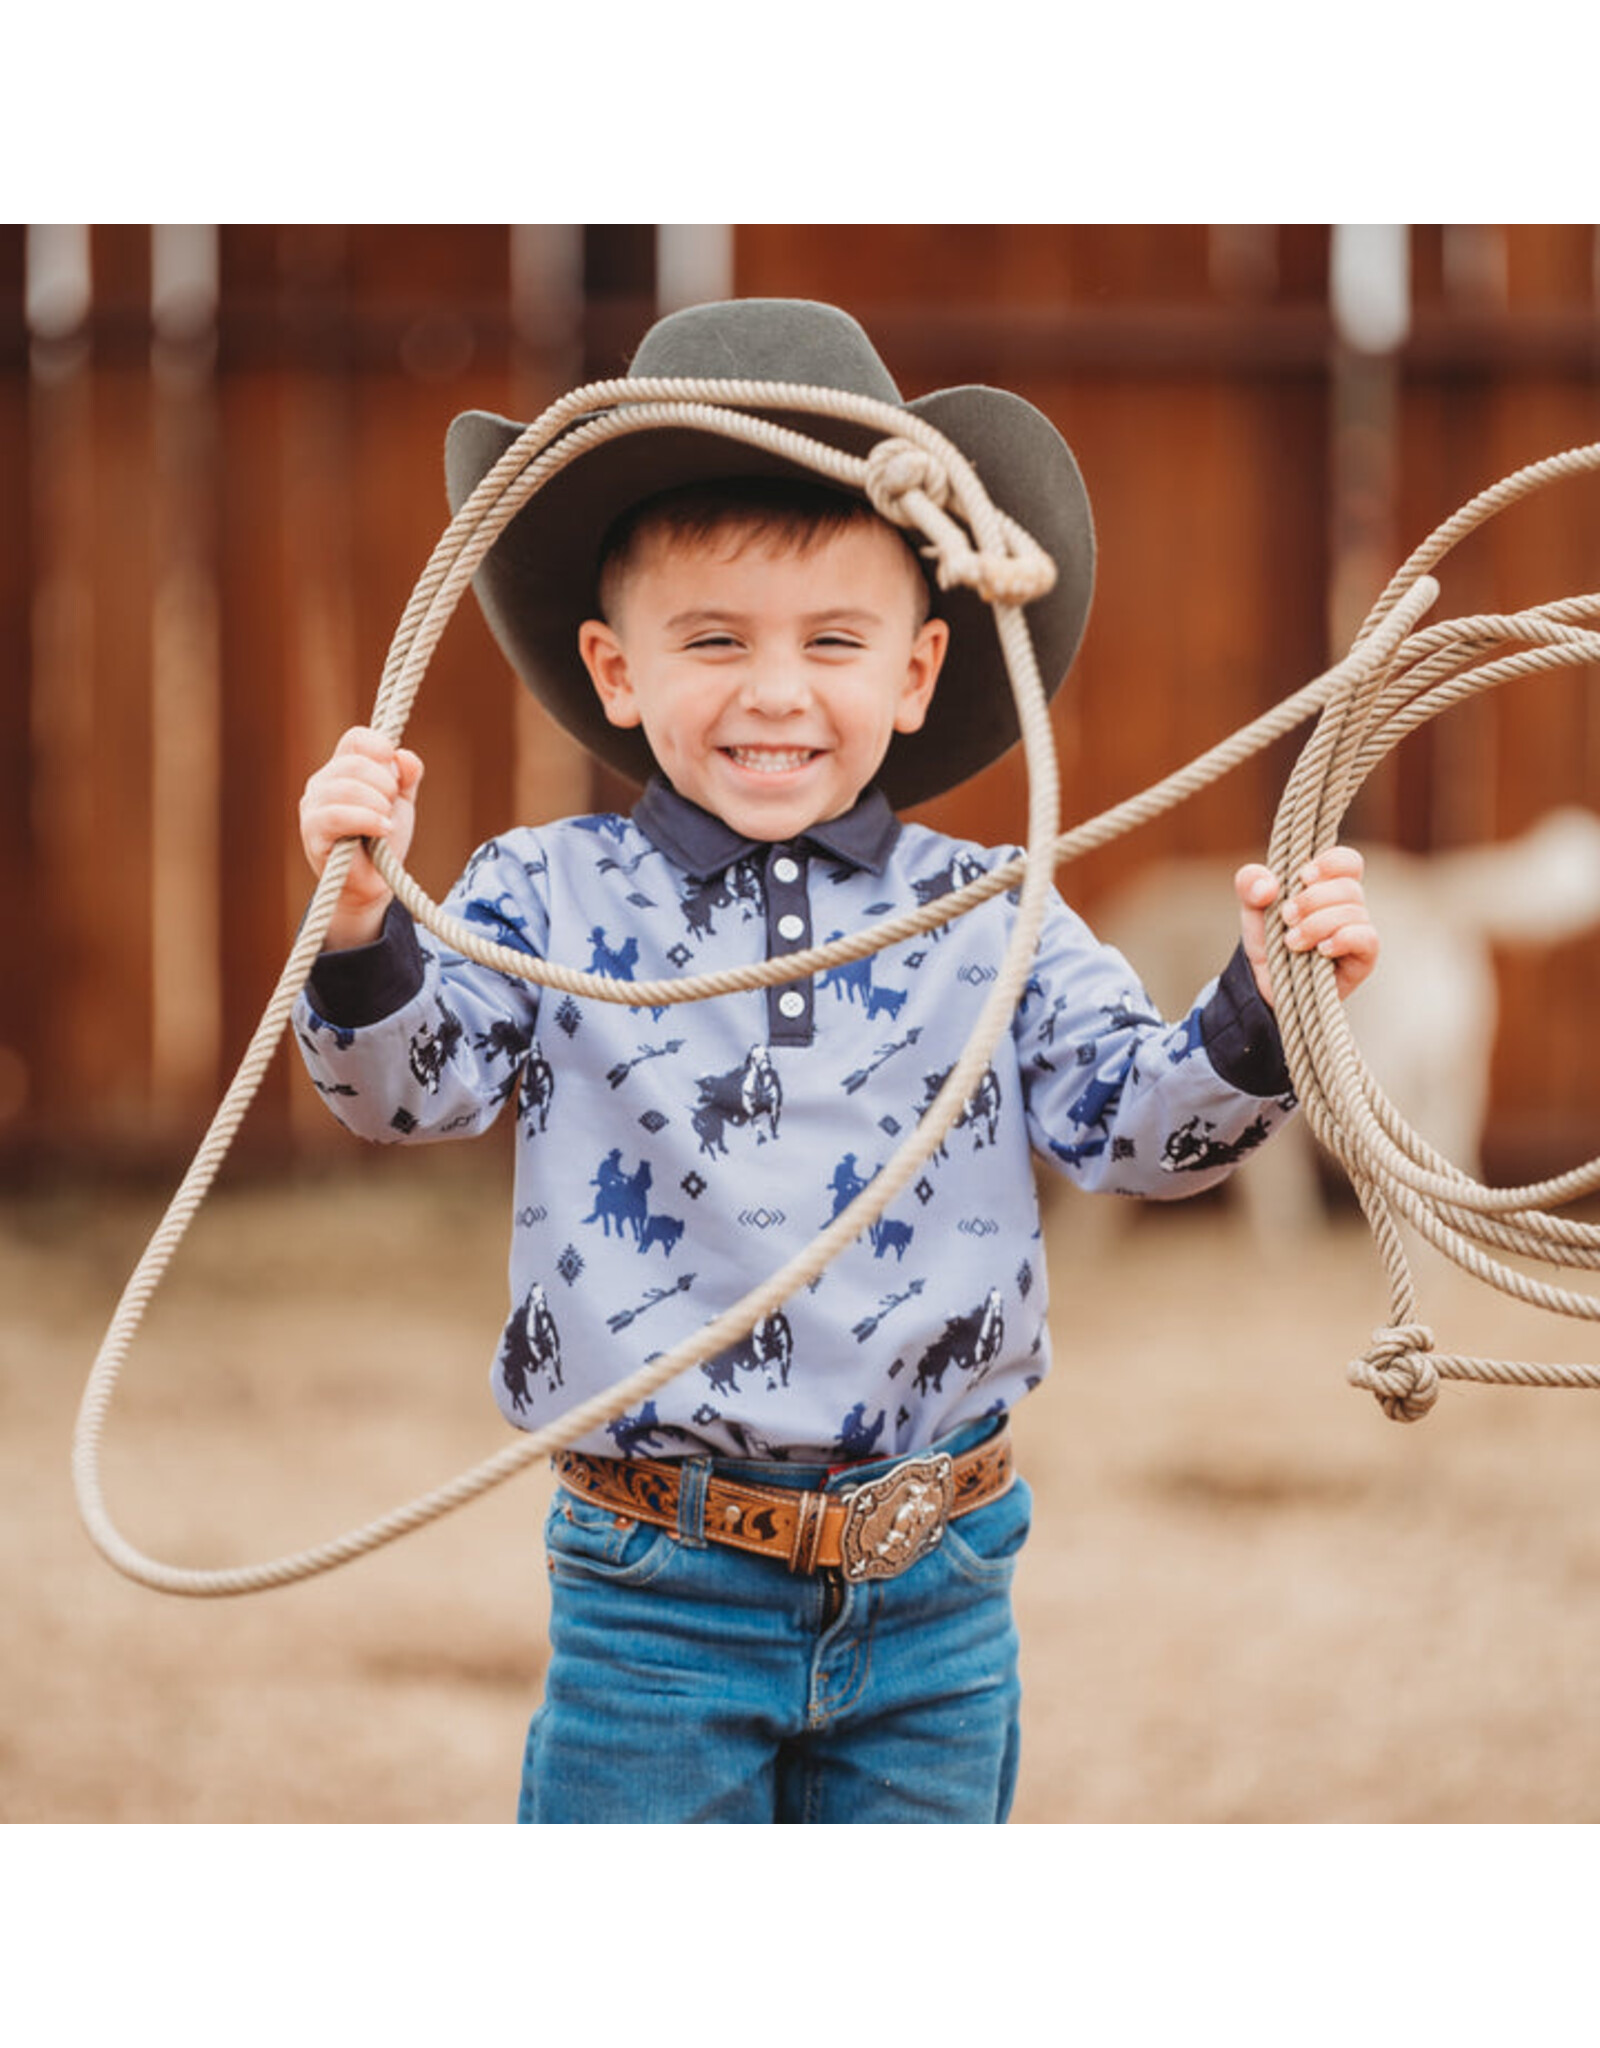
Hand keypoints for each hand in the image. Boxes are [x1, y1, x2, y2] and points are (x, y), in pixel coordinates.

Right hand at [298, 726, 424, 948]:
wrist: (375, 883)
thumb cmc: (383, 839)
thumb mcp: (401, 802)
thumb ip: (407, 776)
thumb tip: (404, 756)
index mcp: (342, 769)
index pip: (356, 739)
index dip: (380, 747)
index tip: (397, 773)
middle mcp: (322, 783)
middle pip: (354, 762)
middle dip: (384, 783)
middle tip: (392, 805)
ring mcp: (312, 807)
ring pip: (345, 787)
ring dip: (377, 803)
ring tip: (387, 822)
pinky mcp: (312, 833)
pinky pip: (336, 816)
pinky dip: (366, 820)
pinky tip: (383, 829)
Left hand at [1235, 846, 1378, 1008]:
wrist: (1264, 981)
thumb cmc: (1267, 938)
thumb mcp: (1251, 906)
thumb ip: (1250, 882)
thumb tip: (1268, 886)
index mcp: (1327, 885)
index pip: (1348, 861)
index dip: (1330, 863)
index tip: (1302, 877)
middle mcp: (1348, 905)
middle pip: (1348, 887)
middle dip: (1312, 900)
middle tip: (1286, 917)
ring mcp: (1358, 931)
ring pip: (1354, 912)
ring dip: (1317, 924)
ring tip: (1291, 942)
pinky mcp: (1363, 958)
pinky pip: (1367, 938)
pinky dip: (1342, 939)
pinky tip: (1320, 950)